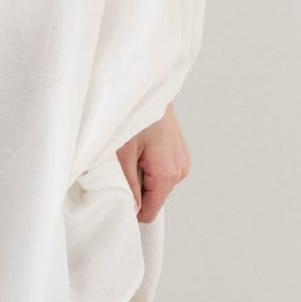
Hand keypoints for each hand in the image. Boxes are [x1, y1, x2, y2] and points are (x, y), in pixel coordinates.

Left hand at [116, 102, 190, 222]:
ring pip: (158, 185)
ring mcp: (183, 162)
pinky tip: (142, 148)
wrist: (150, 89)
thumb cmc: (134, 114)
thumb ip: (128, 186)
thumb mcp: (122, 154)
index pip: (150, 212)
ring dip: (142, 175)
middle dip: (136, 188)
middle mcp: (181, 171)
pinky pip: (162, 171)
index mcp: (168, 174)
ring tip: (133, 152)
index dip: (132, 209)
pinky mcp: (180, 154)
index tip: (117, 197)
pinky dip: (149, 166)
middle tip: (123, 164)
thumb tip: (132, 210)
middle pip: (154, 198)